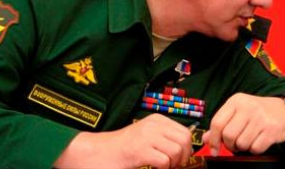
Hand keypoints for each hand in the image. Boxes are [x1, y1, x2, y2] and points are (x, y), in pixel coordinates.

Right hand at [54, 113, 193, 168]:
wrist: (97, 153)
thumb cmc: (124, 149)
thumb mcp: (148, 136)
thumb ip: (165, 138)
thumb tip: (187, 148)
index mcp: (157, 120)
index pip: (186, 132)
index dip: (186, 149)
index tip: (179, 159)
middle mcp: (153, 125)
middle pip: (184, 140)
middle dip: (183, 157)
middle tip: (173, 166)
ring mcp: (146, 136)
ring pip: (176, 151)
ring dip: (173, 164)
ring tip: (163, 167)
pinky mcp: (139, 150)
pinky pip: (164, 161)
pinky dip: (163, 168)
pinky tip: (154, 168)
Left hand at [203, 93, 284, 154]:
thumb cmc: (257, 113)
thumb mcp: (238, 112)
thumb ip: (221, 124)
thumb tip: (205, 139)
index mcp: (236, 101)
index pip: (217, 122)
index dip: (213, 139)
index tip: (214, 148)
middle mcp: (248, 107)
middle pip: (228, 135)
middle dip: (230, 144)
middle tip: (235, 144)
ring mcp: (261, 118)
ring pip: (241, 143)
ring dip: (243, 147)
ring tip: (249, 140)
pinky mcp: (272, 129)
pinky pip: (255, 148)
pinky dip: (255, 149)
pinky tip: (259, 141)